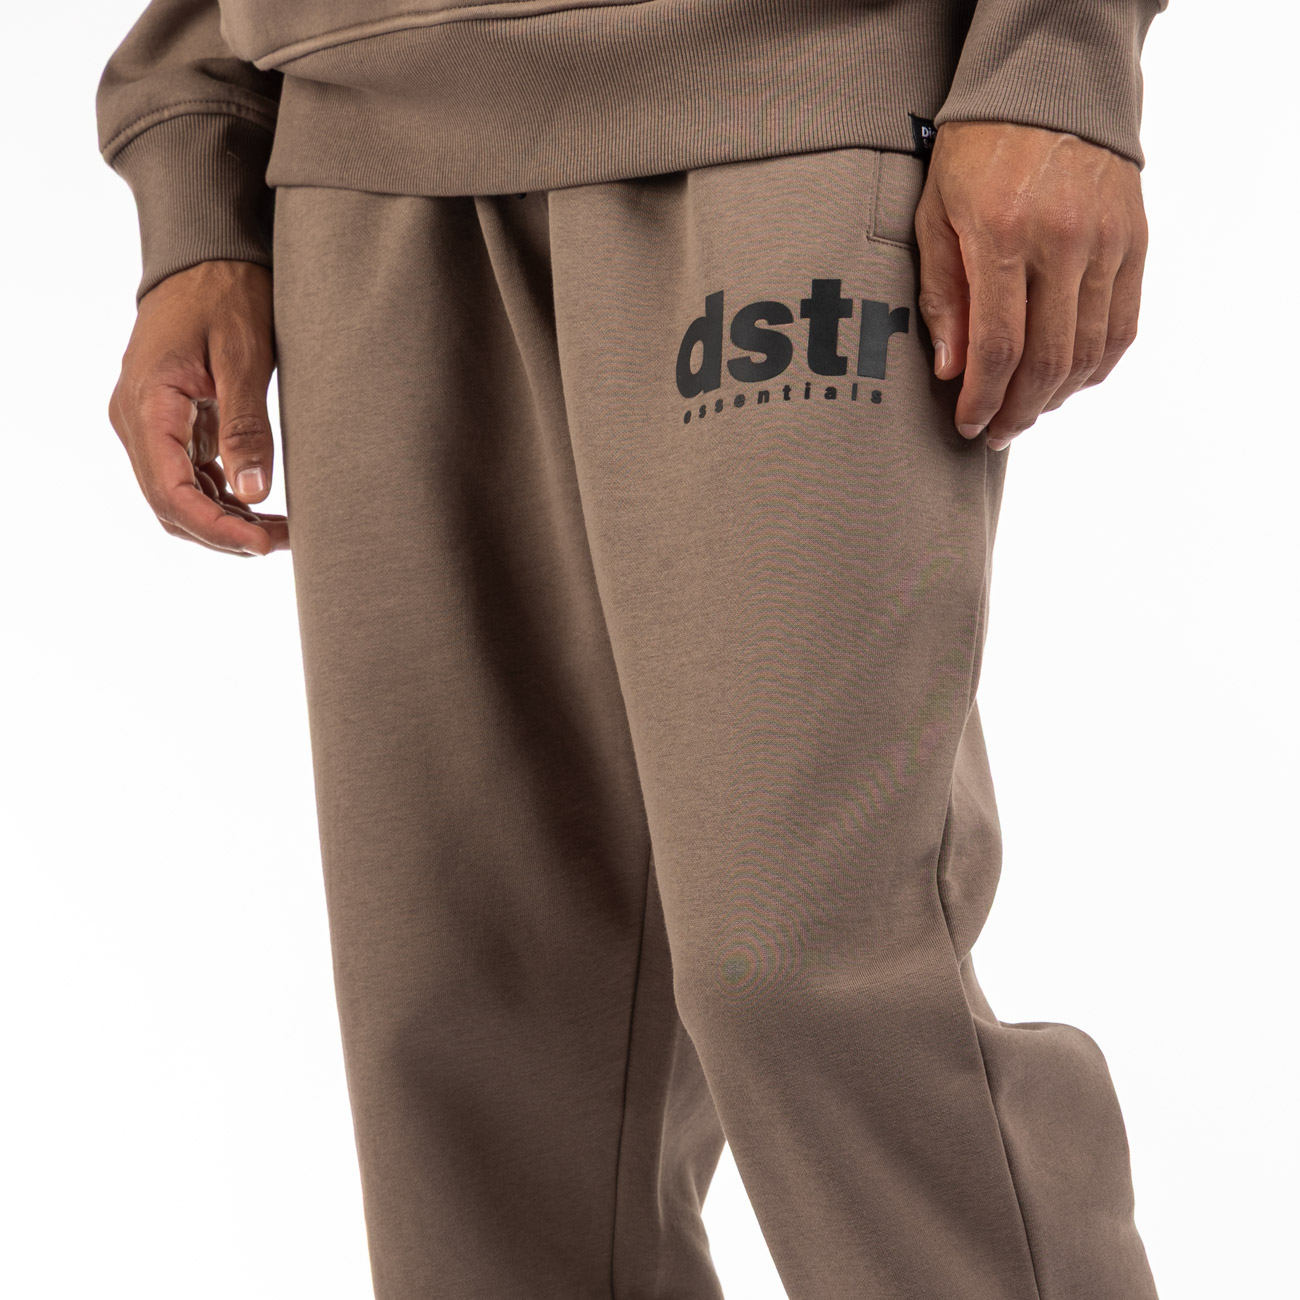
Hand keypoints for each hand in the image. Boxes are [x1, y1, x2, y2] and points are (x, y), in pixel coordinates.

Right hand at [107, 260, 288, 554]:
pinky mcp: (170, 426)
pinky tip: (263, 509)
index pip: (171, 492)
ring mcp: (150, 426)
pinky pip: (189, 478)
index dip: (215, 528)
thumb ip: (246, 424)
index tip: (261, 544)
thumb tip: (253, 493)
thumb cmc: (225, 295)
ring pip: (180, 498)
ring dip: (226, 522)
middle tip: (282, 542)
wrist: (207, 257)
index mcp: (146, 406)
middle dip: (224, 534)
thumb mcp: (244, 356)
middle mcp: (136, 422)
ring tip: (281, 531)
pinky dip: (223, 500)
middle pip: (171, 505)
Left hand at [914, 121, 1147, 450]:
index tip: (968, 427)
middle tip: (995, 433)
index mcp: (1003, 235)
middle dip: (1018, 410)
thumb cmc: (974, 154)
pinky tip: (1067, 382)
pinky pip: (1122, 326)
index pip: (997, 345)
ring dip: (1056, 396)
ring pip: (1089, 351)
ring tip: (1025, 411)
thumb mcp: (935, 216)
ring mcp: (1107, 242)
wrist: (1048, 87)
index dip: (983, 399)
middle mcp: (1062, 241)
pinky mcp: (1135, 241)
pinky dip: (1096, 366)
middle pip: (1047, 359)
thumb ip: (941, 295)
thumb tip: (952, 372)